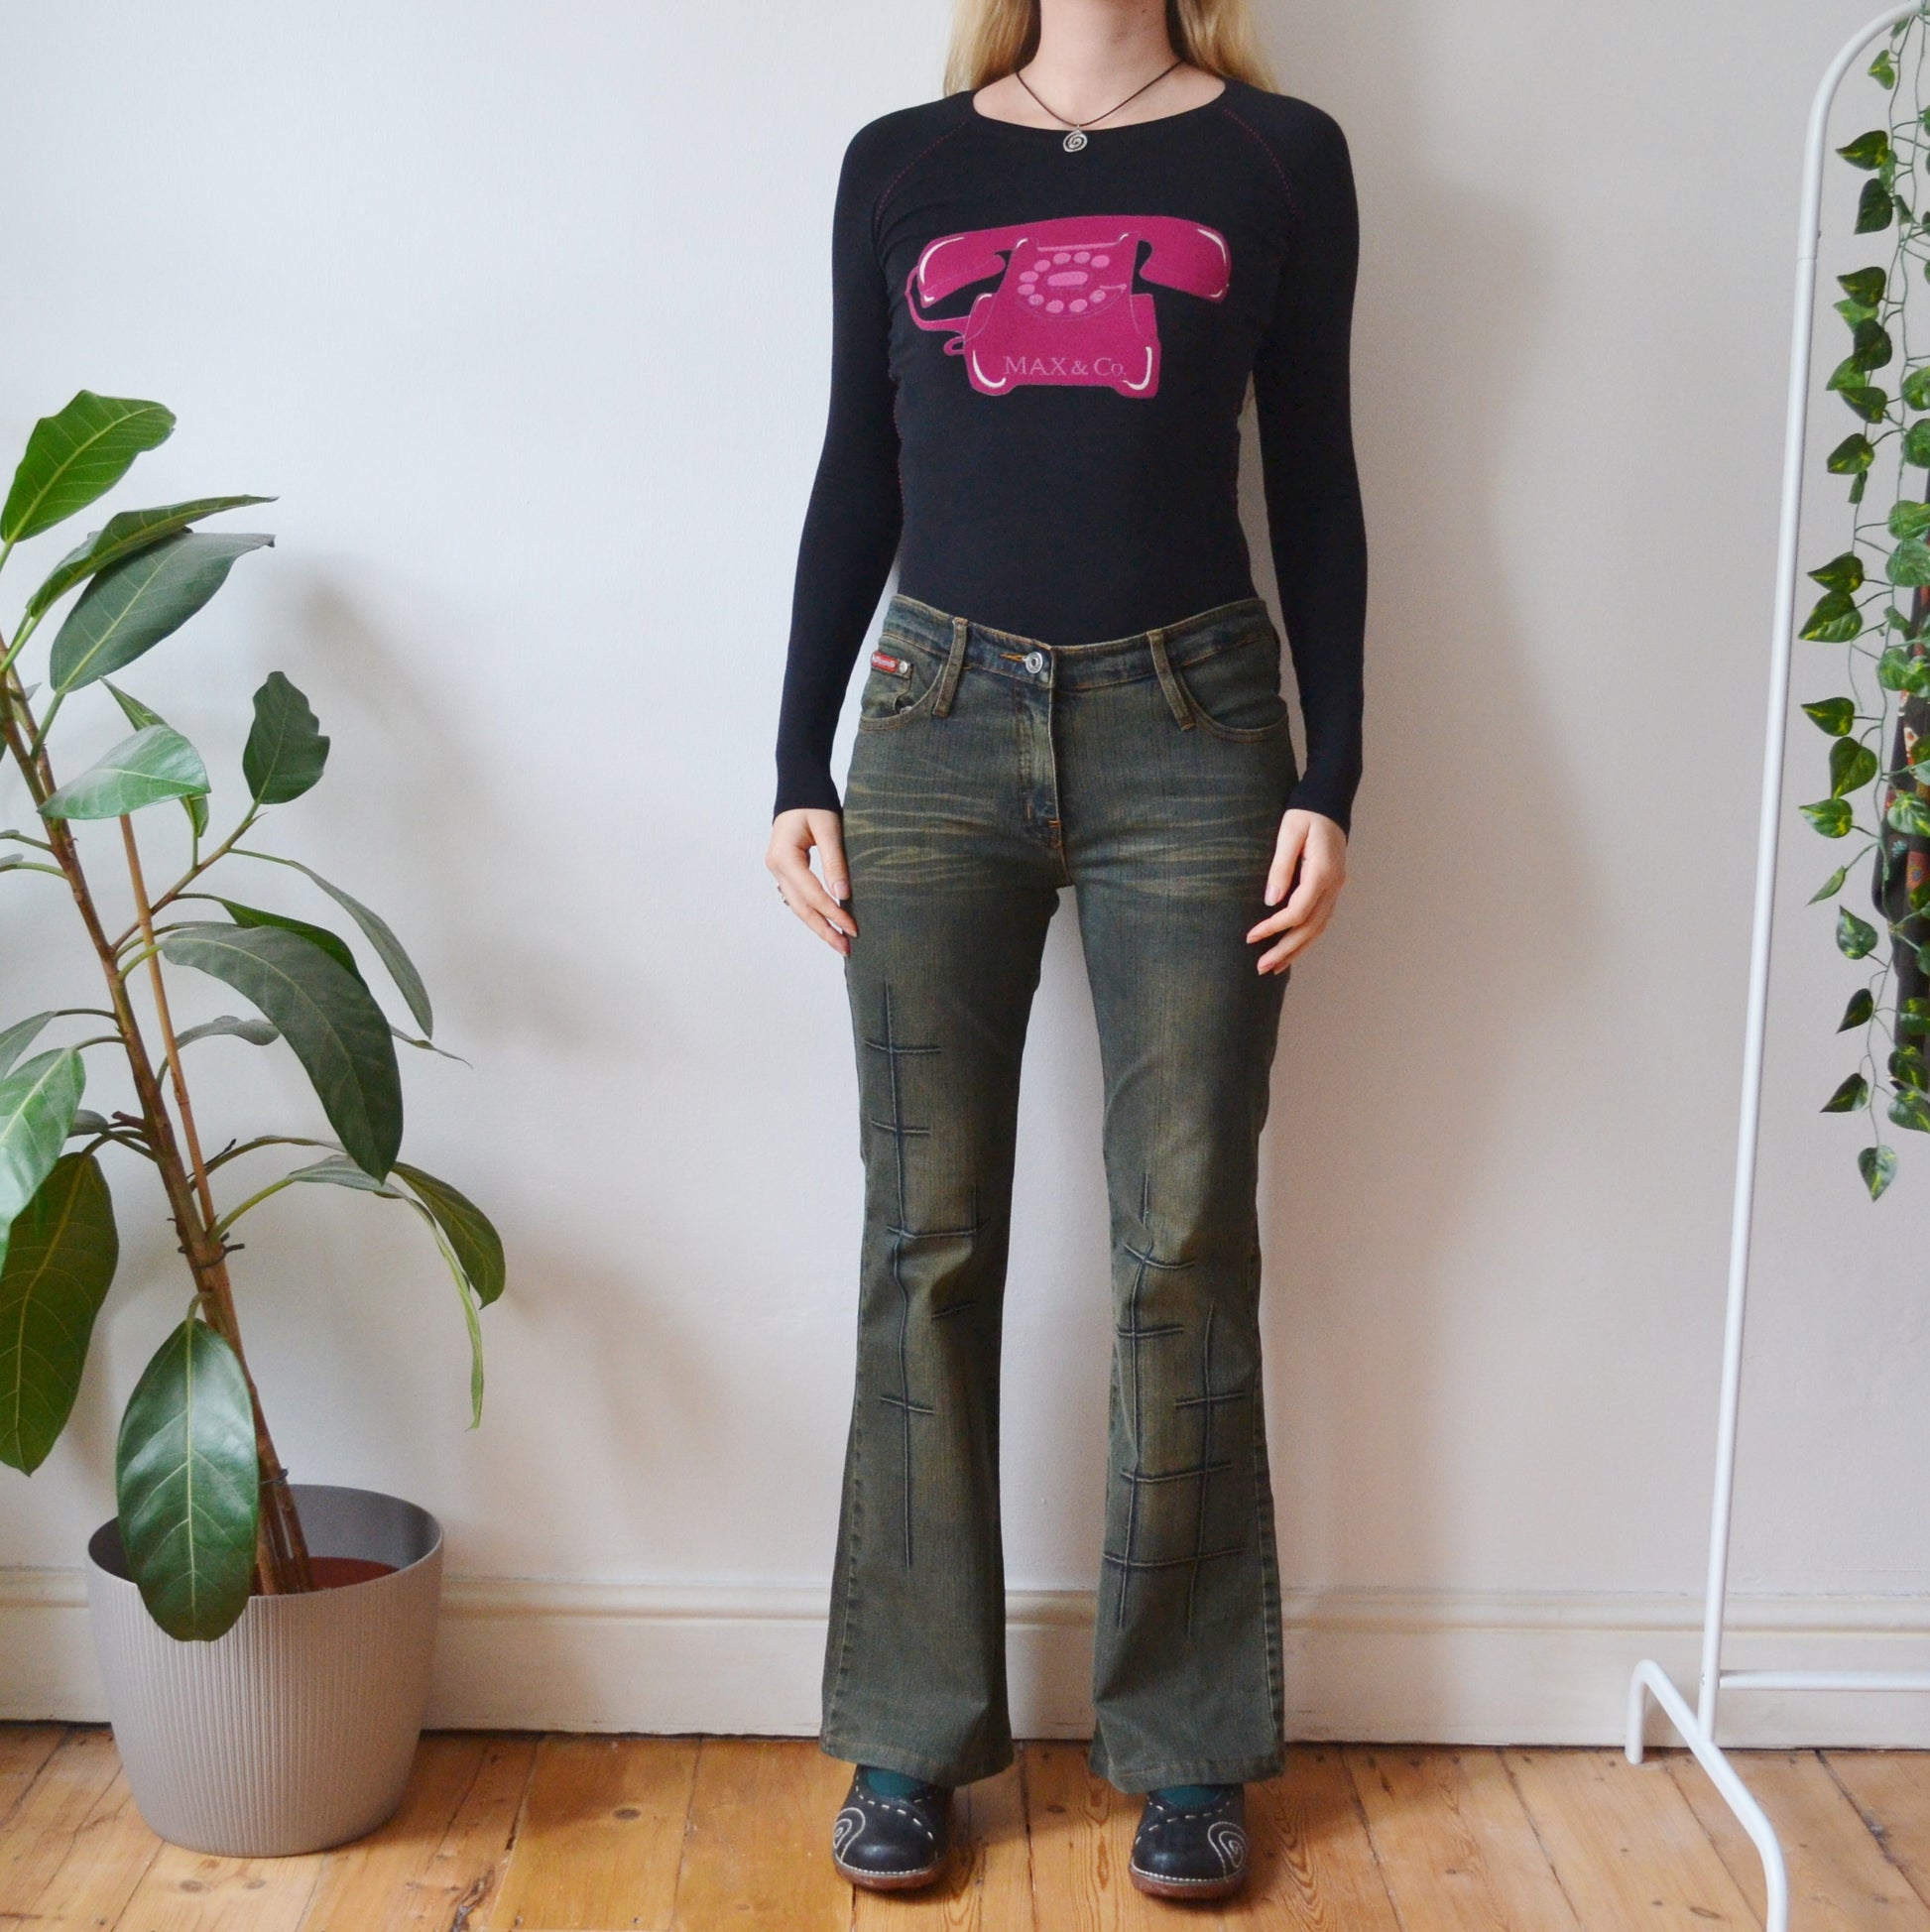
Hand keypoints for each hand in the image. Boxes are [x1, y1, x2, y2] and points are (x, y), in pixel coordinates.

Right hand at [767, 807, 856, 955]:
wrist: (799, 785)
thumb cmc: (815, 802)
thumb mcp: (829, 828)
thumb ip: (834, 861)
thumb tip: (843, 895)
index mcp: (784, 857)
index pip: (812, 894)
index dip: (833, 913)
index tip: (853, 927)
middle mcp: (776, 867)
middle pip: (801, 908)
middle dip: (824, 930)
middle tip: (846, 949)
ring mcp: (778, 870)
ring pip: (797, 906)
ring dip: (819, 925)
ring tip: (839, 943)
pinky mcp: (785, 870)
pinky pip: (798, 897)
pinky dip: (813, 912)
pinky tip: (827, 924)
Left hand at [1246, 808, 1345, 973]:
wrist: (1328, 802)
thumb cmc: (1304, 814)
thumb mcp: (1289, 833)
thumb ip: (1280, 867)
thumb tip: (1271, 901)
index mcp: (1323, 872)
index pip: (1299, 911)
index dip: (1274, 927)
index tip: (1251, 936)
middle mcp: (1334, 885)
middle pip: (1310, 928)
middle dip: (1285, 950)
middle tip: (1261, 968)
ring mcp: (1336, 888)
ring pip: (1318, 928)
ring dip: (1296, 950)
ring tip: (1274, 968)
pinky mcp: (1331, 889)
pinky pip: (1320, 920)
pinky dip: (1305, 939)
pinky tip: (1291, 950)